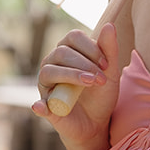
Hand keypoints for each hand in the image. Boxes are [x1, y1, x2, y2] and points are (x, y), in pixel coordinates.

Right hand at [33, 22, 120, 149]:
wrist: (97, 124)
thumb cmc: (101, 95)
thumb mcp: (110, 73)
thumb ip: (109, 51)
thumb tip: (109, 25)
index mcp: (68, 53)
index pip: (73, 38)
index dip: (90, 47)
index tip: (106, 64)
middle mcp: (53, 64)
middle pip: (61, 52)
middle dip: (84, 63)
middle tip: (101, 79)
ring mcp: (46, 85)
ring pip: (49, 71)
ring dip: (72, 75)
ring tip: (90, 83)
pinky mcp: (46, 107)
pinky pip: (39, 104)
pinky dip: (40, 106)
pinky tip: (42, 107)